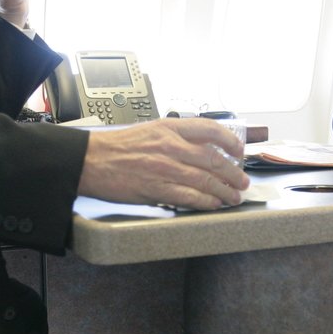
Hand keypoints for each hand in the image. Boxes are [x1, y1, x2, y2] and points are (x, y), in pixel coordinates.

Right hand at [78, 119, 249, 209]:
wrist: (90, 161)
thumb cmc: (116, 147)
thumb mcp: (150, 130)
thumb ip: (175, 137)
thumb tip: (200, 148)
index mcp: (169, 128)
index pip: (210, 129)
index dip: (230, 140)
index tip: (239, 150)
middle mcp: (171, 146)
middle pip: (214, 159)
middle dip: (233, 172)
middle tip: (242, 181)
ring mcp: (165, 168)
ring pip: (206, 180)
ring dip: (225, 190)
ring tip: (234, 196)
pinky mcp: (157, 189)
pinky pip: (190, 196)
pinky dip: (206, 201)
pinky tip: (214, 204)